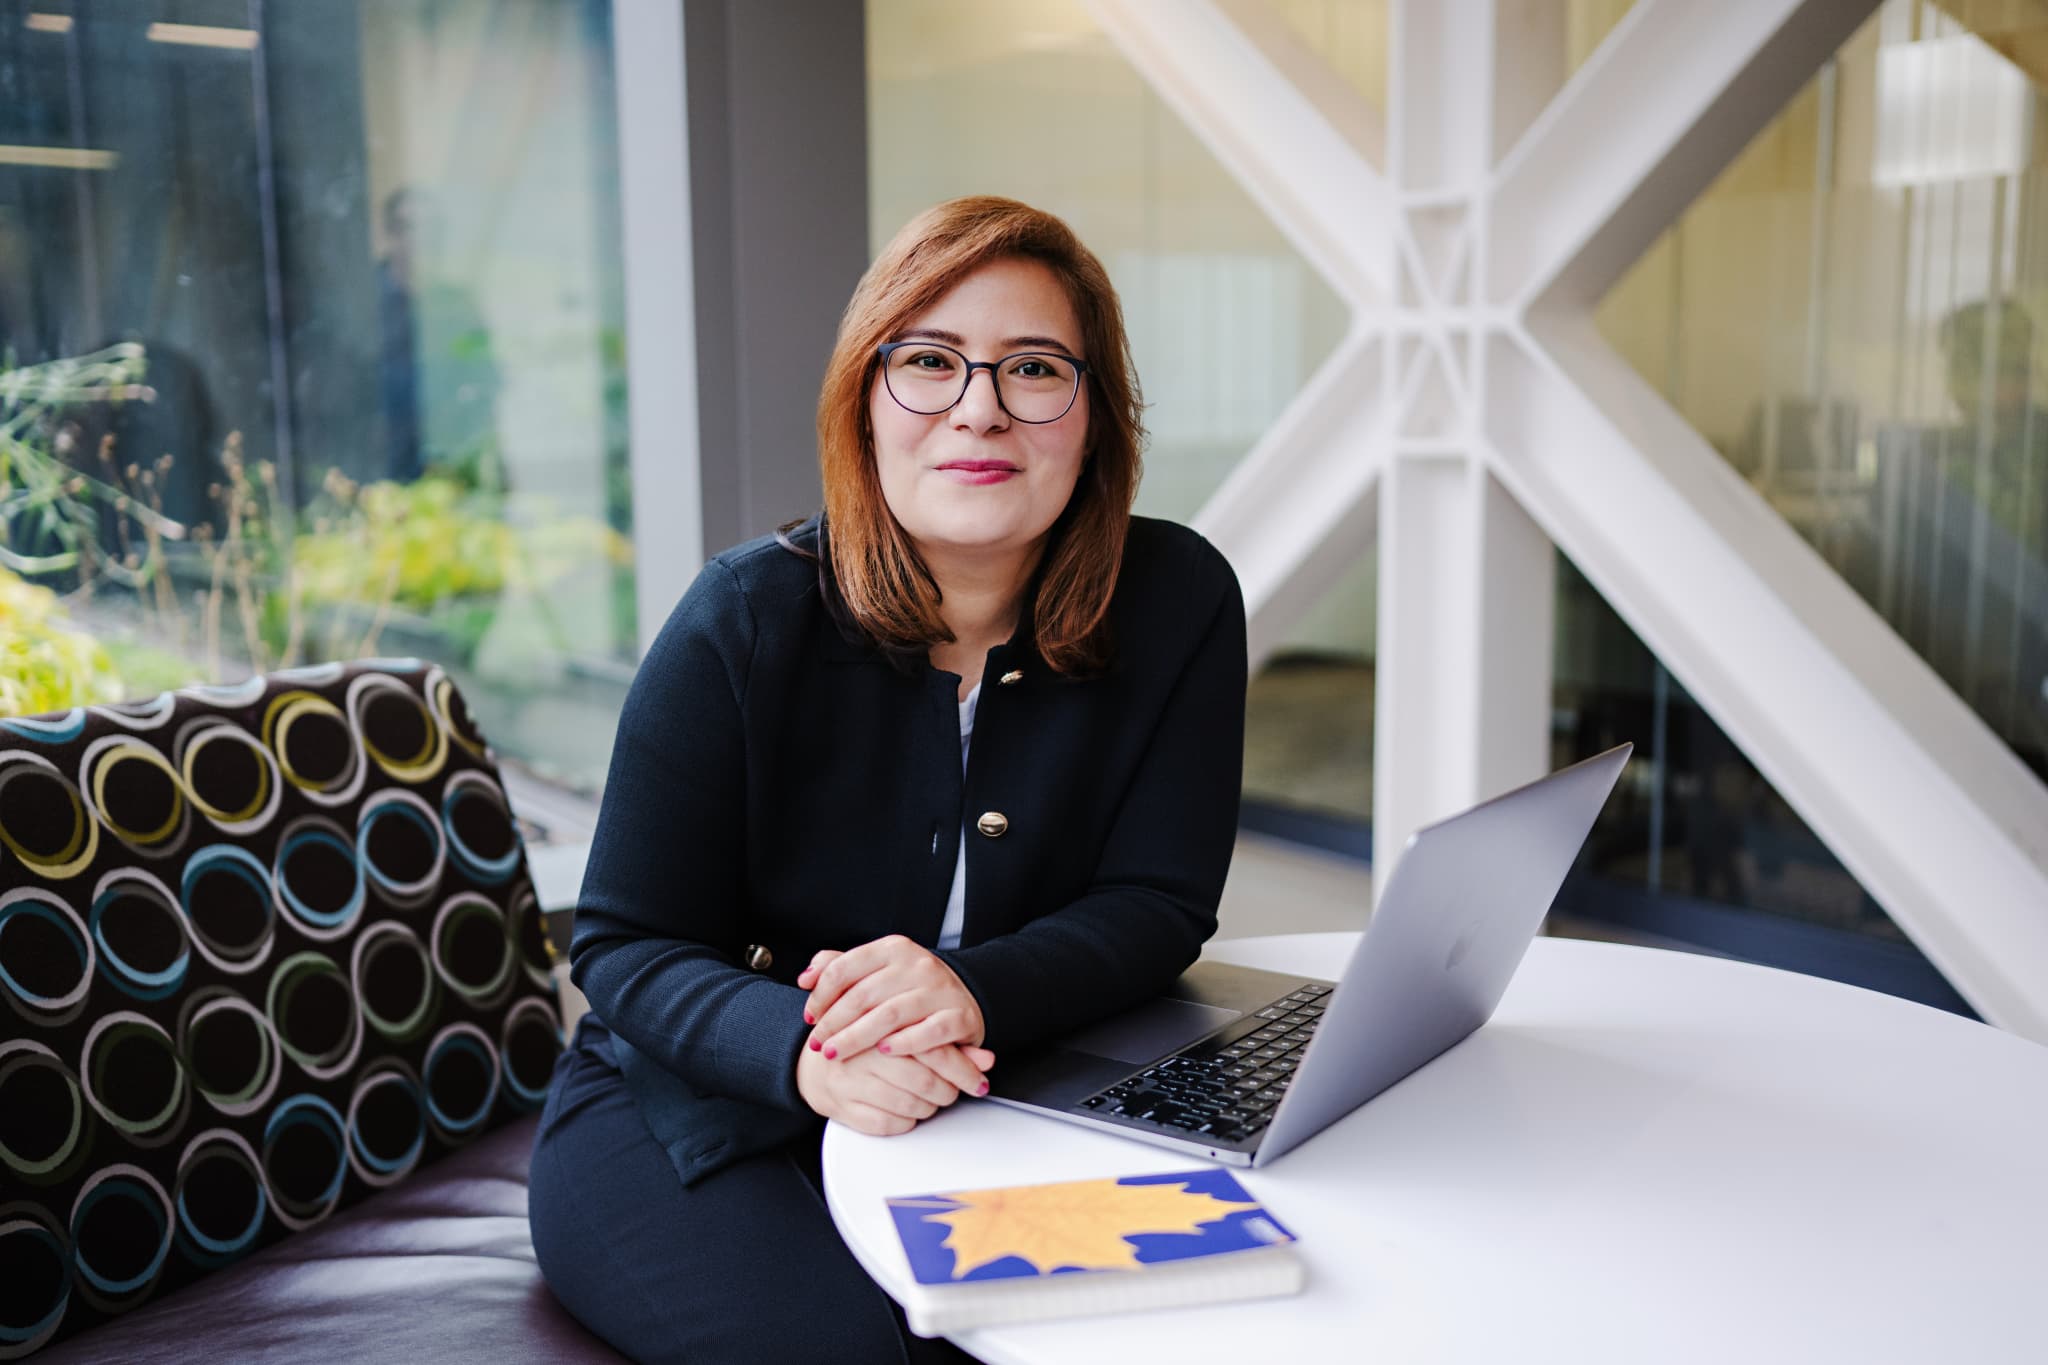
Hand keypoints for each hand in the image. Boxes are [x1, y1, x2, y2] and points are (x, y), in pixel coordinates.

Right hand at [795, 1040, 995, 1136]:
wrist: (817, 1061)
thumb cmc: (868, 1042)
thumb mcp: (908, 1030)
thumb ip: (948, 1042)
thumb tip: (986, 1059)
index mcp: (881, 1023)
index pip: (932, 1049)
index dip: (962, 1069)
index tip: (978, 1081)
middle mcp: (863, 1051)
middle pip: (924, 1081)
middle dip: (947, 1091)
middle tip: (952, 1090)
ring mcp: (851, 1080)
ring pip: (909, 1105)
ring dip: (929, 1107)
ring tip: (931, 1098)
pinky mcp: (843, 1107)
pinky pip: (888, 1125)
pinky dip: (906, 1122)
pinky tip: (907, 1109)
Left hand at [798, 936, 985, 1062]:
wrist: (968, 998)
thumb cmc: (911, 989)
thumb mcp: (878, 971)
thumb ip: (840, 968)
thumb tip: (805, 978)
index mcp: (894, 948)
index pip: (845, 967)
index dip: (821, 995)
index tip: (809, 1018)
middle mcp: (918, 964)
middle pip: (863, 995)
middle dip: (833, 1023)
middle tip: (816, 1045)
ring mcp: (941, 989)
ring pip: (890, 1015)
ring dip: (856, 1038)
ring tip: (834, 1054)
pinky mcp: (960, 1016)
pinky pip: (929, 1032)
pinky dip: (905, 1044)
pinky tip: (884, 1053)